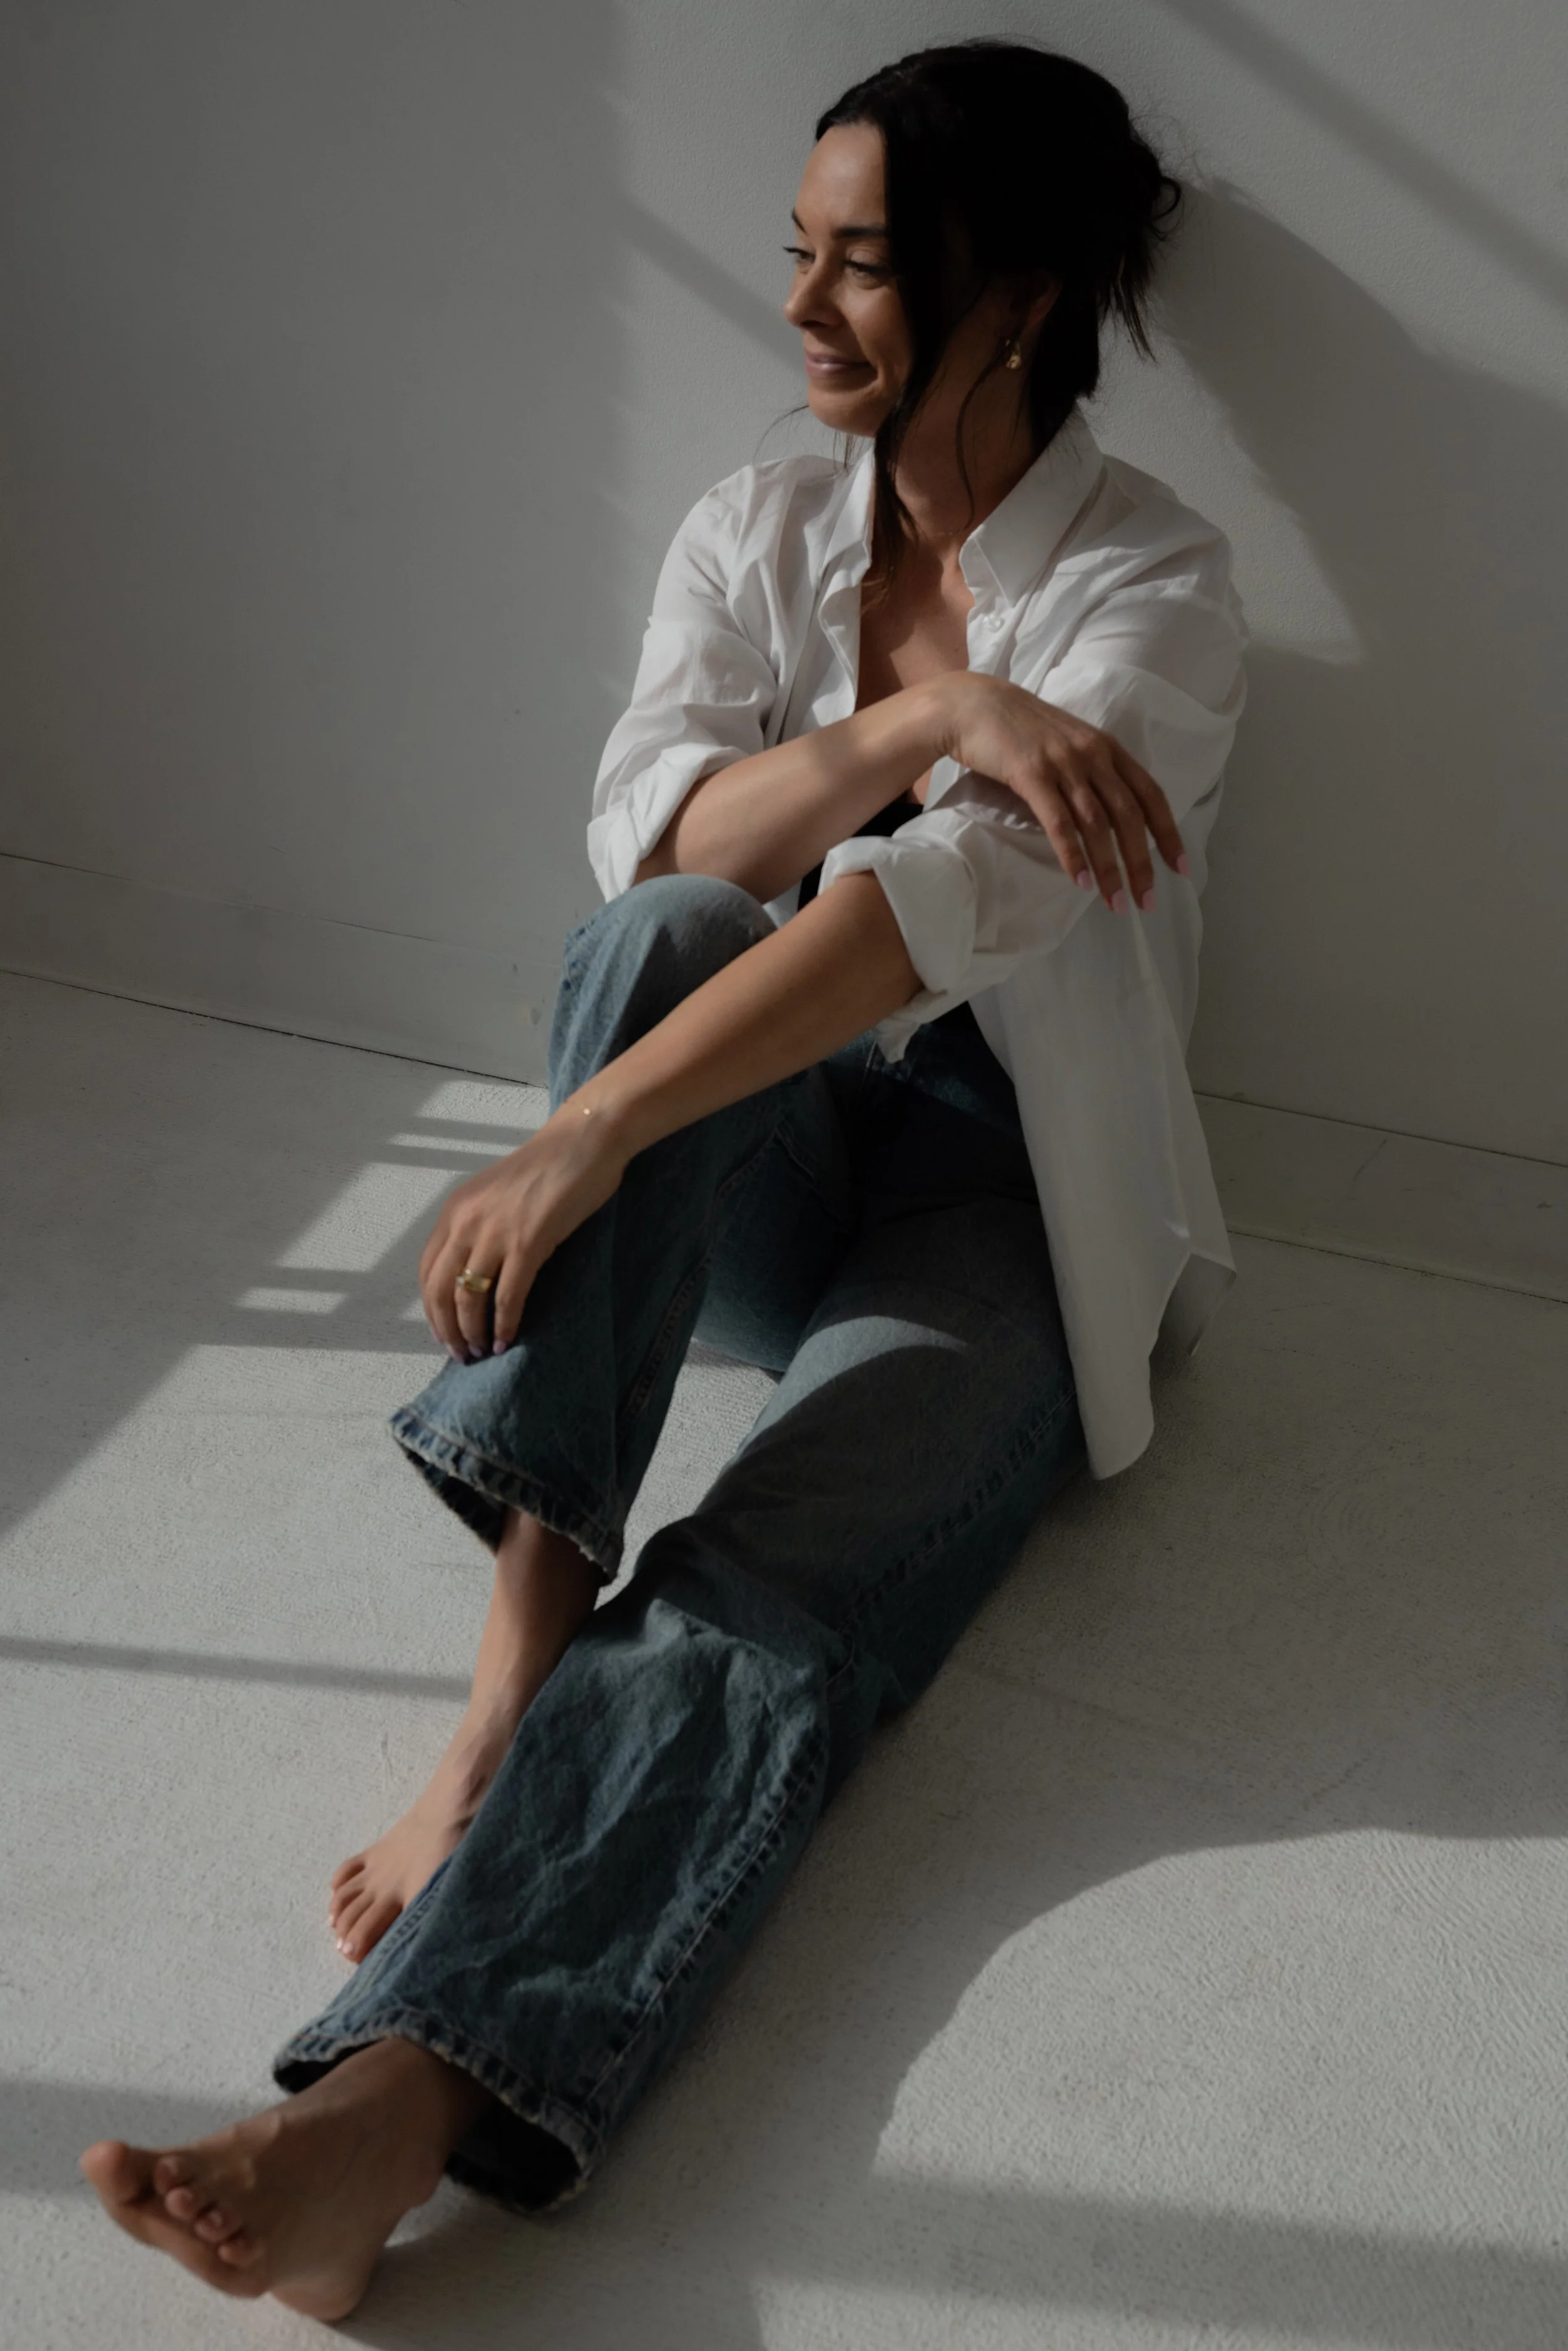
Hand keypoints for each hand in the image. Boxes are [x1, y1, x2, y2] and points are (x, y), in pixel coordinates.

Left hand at [419, 1101, 628, 1359]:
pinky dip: (505, 1324)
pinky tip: (507, 1339)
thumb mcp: (497, 1193)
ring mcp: (496, 1232)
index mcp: (456, 1209)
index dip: (432, 1308)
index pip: (427, 1269)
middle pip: (440, 1289)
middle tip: (460, 1355)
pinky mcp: (529, 1242)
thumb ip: (481, 1224)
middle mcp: (467, 1221)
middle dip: (446, 1329)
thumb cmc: (550, 1165)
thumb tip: (477, 1269)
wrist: (585, 1140)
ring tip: (481, 1351)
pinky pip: (508, 1296)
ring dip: (472, 1332)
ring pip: (469, 1298)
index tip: (443, 1331)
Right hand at [933, 673, 1187, 909]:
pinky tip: (1082, 881)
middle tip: (1146, 901)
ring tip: (1115, 903)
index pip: (1150, 794)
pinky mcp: (1032, 775)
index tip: (1179, 867)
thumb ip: (1090, 775)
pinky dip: (1073, 855)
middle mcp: (1093, 754)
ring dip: (1110, 868)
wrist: (974, 705)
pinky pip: (1059, 822)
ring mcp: (1063, 764)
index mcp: (1107, 748)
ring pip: (1097, 824)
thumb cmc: (1019, 730)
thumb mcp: (1068, 745)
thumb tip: (1106, 819)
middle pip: (1128, 815)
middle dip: (1141, 862)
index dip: (1168, 832)